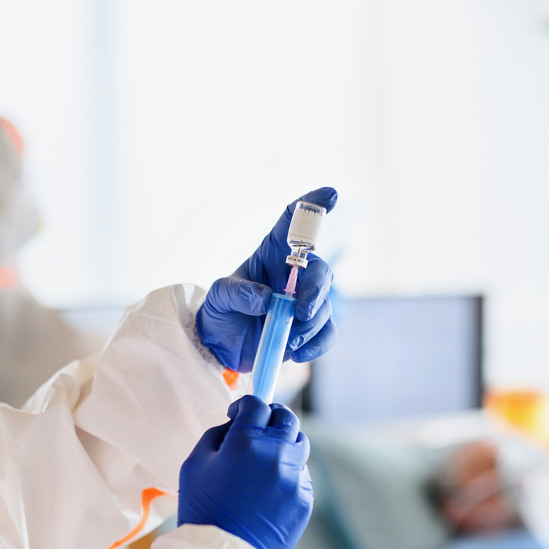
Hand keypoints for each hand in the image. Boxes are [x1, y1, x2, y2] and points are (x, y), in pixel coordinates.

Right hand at [177, 396, 312, 548]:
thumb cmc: (203, 509)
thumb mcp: (194, 464)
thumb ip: (217, 435)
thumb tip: (236, 424)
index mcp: (246, 442)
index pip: (256, 404)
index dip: (246, 404)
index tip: (238, 413)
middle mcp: (276, 454)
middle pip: (285, 417)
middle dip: (271, 416)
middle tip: (258, 427)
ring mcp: (294, 477)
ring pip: (299, 443)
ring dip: (283, 442)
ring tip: (265, 458)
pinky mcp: (305, 499)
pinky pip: (300, 474)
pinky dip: (287, 472)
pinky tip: (268, 488)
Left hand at [196, 188, 337, 372]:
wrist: (221, 347)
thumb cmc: (221, 312)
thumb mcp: (219, 297)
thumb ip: (238, 293)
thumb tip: (266, 299)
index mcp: (271, 254)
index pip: (293, 223)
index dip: (312, 206)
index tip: (330, 196)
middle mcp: (292, 275)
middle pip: (319, 270)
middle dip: (315, 290)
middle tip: (300, 311)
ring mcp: (303, 302)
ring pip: (325, 304)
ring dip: (310, 324)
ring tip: (288, 339)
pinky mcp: (308, 328)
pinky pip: (327, 332)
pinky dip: (317, 343)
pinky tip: (297, 352)